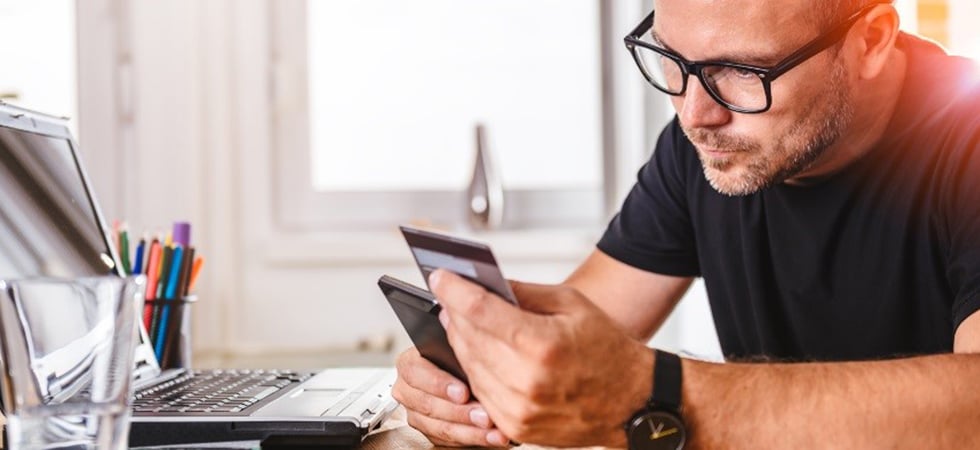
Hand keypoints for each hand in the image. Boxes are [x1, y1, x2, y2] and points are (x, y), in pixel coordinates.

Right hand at [392, 347, 510, 446]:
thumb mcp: (455, 344)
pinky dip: (471, 439)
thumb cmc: (458, 357)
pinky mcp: (428, 430)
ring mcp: (415, 412)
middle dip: (460, 413)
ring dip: (469, 432)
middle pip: (428, 405)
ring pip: (438, 427)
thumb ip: (457, 340)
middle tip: (485, 416)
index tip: (463, 392)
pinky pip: (446, 440)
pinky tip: (490, 437)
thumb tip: (463, 327)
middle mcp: (407, 390)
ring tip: (494, 431)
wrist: (459, 375)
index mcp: (409, 363)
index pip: (415, 372)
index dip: (439, 384)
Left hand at [430, 269, 653, 447]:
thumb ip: (523, 293)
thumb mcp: (571, 304)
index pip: (479, 311)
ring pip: (469, 367)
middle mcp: (526, 380)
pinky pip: (480, 393)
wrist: (633, 402)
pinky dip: (475, 370)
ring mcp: (519, 409)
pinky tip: (479, 353)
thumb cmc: (607, 350)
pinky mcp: (516, 428)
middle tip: (450, 297)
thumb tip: (484, 284)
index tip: (440, 277)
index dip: (454, 290)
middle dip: (455, 314)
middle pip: (468, 339)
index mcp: (542, 344)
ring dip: (461, 342)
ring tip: (462, 322)